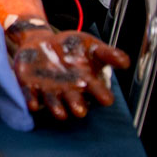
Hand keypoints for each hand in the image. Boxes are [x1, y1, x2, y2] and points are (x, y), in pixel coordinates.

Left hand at [5, 22, 131, 119]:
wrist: (42, 42)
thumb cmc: (71, 48)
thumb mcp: (91, 46)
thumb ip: (108, 54)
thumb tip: (125, 62)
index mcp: (87, 82)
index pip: (97, 91)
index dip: (102, 95)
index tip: (107, 99)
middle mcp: (69, 91)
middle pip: (75, 102)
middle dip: (77, 106)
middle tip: (81, 110)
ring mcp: (49, 90)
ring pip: (54, 103)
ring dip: (57, 109)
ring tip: (61, 114)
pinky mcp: (30, 86)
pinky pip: (31, 95)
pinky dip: (32, 101)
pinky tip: (33, 105)